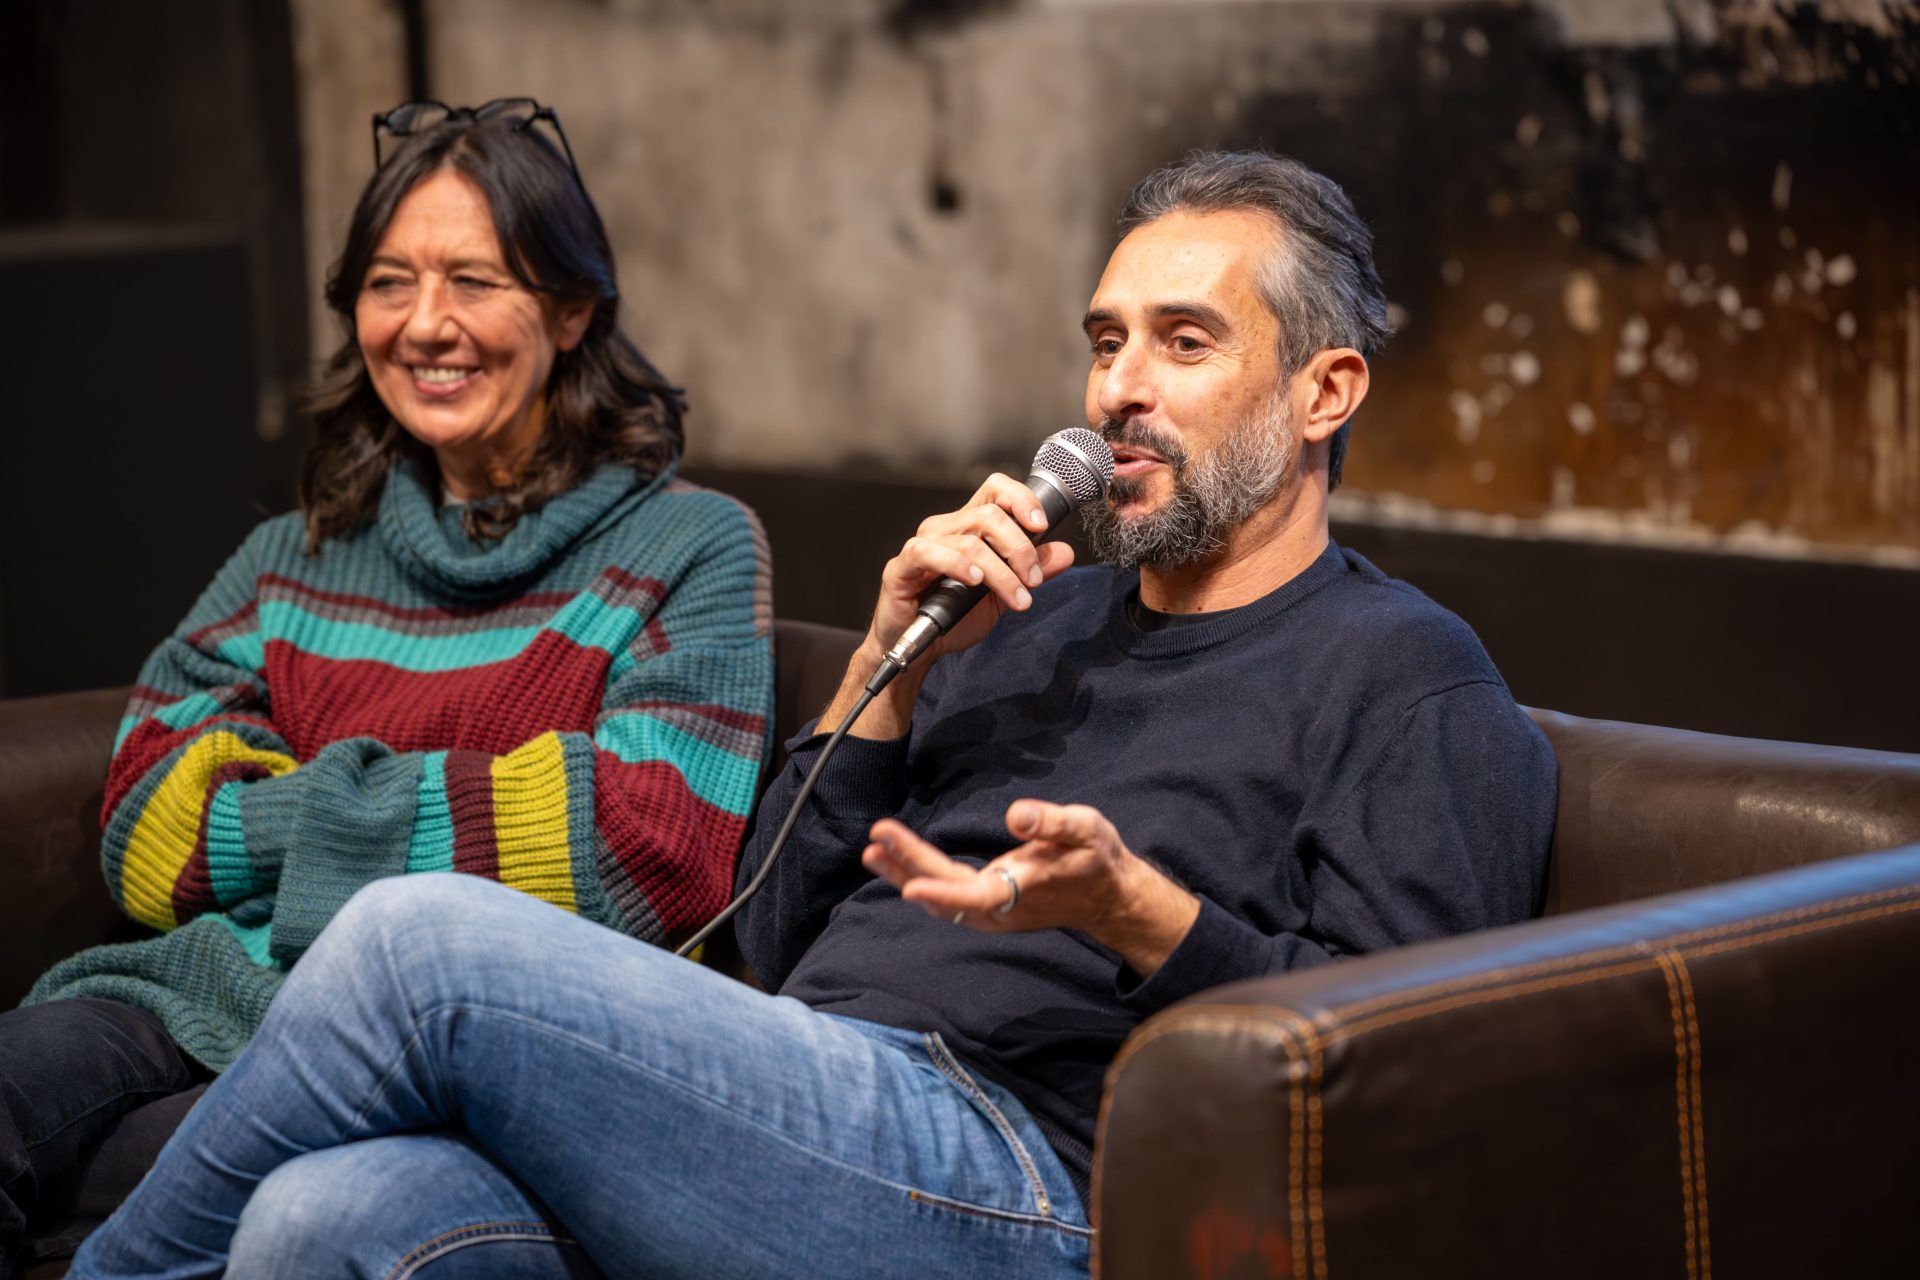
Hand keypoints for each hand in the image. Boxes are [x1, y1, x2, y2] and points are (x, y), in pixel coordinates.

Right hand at [824, 475, 1076, 738]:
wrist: (920, 649)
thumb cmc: (954, 617)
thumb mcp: (1003, 595)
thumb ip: (1032, 573)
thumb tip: (1065, 552)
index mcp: (970, 527)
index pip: (996, 490)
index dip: (1021, 498)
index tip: (1041, 525)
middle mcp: (946, 528)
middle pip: (989, 515)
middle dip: (1020, 548)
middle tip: (1033, 581)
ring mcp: (923, 544)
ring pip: (969, 541)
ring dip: (1001, 572)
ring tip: (1017, 599)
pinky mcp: (903, 566)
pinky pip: (929, 552)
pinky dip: (958, 565)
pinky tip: (975, 582)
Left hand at [861, 800, 1200, 978]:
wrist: (1107, 896)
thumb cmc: (1096, 858)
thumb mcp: (1085, 830)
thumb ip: (1052, 823)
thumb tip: (1015, 813)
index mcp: (1023, 890)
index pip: (977, 895)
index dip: (943, 893)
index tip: (911, 887)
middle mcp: (1001, 908)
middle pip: (946, 890)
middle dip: (909, 865)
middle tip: (878, 836)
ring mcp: (991, 911)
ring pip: (940, 897)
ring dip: (904, 874)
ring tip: (873, 851)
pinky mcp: (986, 905)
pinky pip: (946, 894)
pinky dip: (918, 878)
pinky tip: (895, 864)